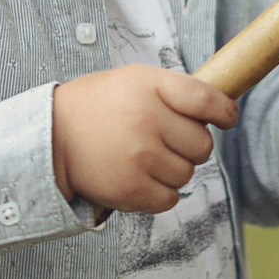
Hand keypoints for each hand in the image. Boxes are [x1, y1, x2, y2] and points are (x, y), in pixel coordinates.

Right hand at [52, 66, 238, 213]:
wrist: (51, 138)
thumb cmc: (99, 105)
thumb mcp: (135, 79)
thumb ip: (176, 90)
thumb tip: (221, 110)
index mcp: (151, 87)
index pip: (207, 100)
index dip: (225, 112)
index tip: (227, 118)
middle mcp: (147, 120)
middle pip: (203, 146)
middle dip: (191, 146)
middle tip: (166, 140)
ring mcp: (140, 157)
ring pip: (187, 174)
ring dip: (174, 171)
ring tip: (147, 159)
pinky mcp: (131, 188)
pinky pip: (170, 199)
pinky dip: (161, 193)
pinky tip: (141, 178)